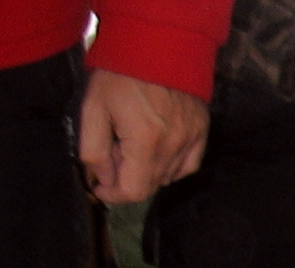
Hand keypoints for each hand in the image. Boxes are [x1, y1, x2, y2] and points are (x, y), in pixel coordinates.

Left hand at [79, 70, 209, 204]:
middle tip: (112, 154)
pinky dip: (171, 166)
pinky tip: (157, 151)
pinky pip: (188, 165)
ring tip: (132, 145)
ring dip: (147, 170)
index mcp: (145, 142)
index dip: (114, 195)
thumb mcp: (93, 108)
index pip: (134, 190)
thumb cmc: (121, 74)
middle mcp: (173, 146)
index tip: (100, 188)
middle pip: (151, 185)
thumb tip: (103, 178)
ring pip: (168, 177)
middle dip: (127, 178)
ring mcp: (191, 140)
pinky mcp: (201, 132)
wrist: (157, 45)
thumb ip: (94, 150)